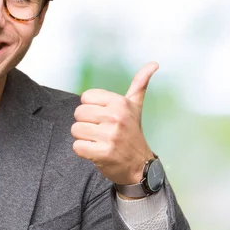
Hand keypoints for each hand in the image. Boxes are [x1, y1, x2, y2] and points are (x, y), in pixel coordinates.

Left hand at [71, 62, 158, 186]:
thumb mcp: (135, 106)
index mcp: (120, 102)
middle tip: (101, 131)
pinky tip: (97, 151)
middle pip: (78, 113)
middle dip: (86, 123)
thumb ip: (140, 83)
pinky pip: (77, 147)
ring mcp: (110, 136)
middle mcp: (116, 117)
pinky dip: (84, 151)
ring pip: (76, 130)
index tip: (104, 117)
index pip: (85, 97)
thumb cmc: (132, 133)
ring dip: (84, 138)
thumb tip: (154, 63)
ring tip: (99, 141)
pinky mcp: (103, 153)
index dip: (91, 108)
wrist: (140, 165)